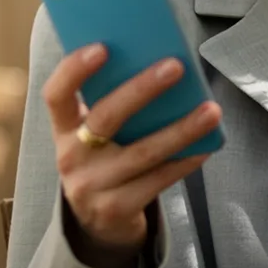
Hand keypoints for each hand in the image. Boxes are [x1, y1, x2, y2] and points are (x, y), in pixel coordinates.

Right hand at [42, 44, 221, 251]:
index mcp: (64, 129)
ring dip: (181, 129)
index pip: (56, 95)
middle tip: (176, 66)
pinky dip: (185, 161)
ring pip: (142, 152)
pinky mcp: (117, 209)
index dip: (74, 70)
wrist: (98, 221)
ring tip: (211, 110)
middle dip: (142, 90)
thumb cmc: (105, 158)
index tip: (102, 47)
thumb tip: (159, 58)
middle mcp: (72, 157)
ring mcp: (92, 186)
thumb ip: (112, 103)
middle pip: (105, 118)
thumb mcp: (94, 133)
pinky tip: (207, 145)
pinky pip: (158, 180)